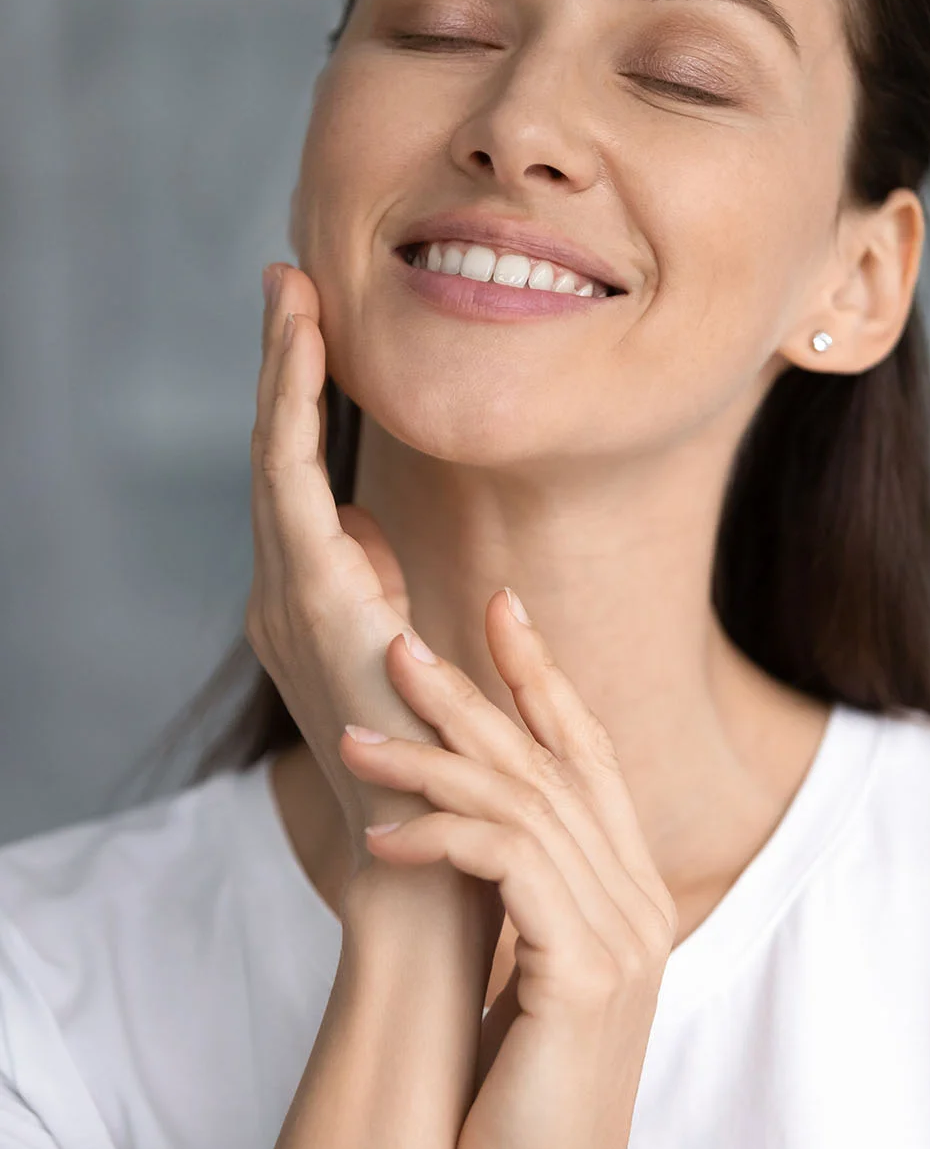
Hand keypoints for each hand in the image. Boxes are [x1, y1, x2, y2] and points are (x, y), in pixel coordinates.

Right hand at [246, 261, 443, 868]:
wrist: (427, 867)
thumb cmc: (435, 770)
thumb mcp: (402, 654)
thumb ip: (373, 589)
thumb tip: (363, 525)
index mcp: (312, 607)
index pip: (300, 482)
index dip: (302, 402)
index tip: (314, 328)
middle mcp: (285, 599)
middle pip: (277, 457)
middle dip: (283, 366)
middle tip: (286, 281)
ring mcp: (290, 605)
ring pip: (276, 461)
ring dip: (285, 372)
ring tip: (291, 292)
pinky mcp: (317, 611)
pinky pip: (295, 490)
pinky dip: (295, 417)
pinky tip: (307, 352)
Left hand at [338, 586, 678, 1148]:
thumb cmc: (519, 1085)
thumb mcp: (529, 963)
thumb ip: (525, 884)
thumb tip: (466, 808)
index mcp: (627, 884)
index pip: (589, 752)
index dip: (543, 674)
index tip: (499, 608)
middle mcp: (637, 895)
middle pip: (551, 760)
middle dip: (476, 691)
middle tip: (401, 644)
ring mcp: (622, 931)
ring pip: (521, 802)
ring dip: (430, 762)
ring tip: (353, 739)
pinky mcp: (586, 970)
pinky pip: (507, 867)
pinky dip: (439, 838)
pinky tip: (379, 840)